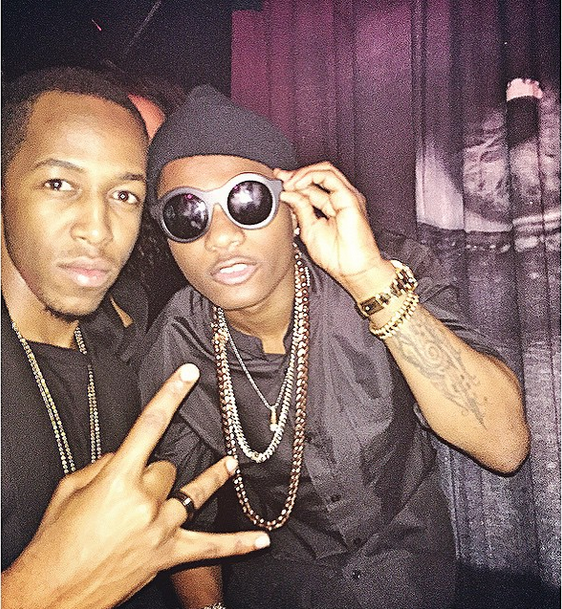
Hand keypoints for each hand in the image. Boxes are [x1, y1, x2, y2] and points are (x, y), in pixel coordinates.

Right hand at [2, 364, 269, 608]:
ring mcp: (160, 530)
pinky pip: (211, 547)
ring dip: (208, 479)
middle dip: (151, 474)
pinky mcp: (169, 556)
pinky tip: (261, 539)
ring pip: (192, 493)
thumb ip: (101, 466)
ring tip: (228, 465)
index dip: (171, 394)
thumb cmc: (53, 544)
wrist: (50, 596)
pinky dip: (238, 544)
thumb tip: (123, 456)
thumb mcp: (68, 491)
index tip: (188, 374)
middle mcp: (144, 502)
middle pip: (166, 468)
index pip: (150, 425)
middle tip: (130, 493)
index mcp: (116, 480)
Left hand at [275, 162, 394, 299]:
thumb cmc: (336, 257)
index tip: (277, 181)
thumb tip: (287, 194)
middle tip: (280, 179)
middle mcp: (340, 198)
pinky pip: (329, 177)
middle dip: (296, 174)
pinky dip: (311, 176)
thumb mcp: (309, 229)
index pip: (312, 186)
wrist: (353, 270)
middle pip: (318, 175)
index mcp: (331, 205)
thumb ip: (301, 209)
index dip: (293, 181)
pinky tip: (298, 184)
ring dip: (302, 174)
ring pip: (324, 170)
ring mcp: (346, 196)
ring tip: (287, 182)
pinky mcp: (350, 197)